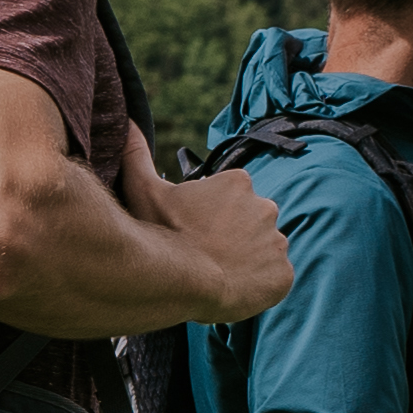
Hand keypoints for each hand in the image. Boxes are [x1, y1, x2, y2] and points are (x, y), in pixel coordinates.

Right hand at [122, 123, 294, 320]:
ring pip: (263, 250)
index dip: (209, 215)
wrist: (182, 282)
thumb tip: (128, 123)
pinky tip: (234, 288)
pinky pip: (275, 278)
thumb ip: (137, 156)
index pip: (230, 197)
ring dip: (247, 260)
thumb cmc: (162, 235)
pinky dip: (259, 285)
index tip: (193, 230)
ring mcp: (278, 242)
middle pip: (249, 222)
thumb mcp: (144, 191)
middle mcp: (266, 207)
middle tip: (204, 252)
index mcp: (238, 183)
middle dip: (232, 235)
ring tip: (217, 272)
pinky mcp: (284, 274)